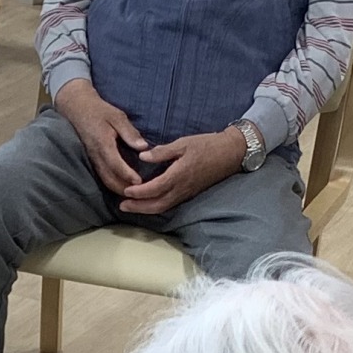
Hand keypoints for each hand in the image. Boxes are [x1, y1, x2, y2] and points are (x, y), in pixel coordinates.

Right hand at [53, 80, 148, 194]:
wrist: (76, 108)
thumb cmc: (98, 111)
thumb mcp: (117, 116)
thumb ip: (130, 132)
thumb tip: (143, 147)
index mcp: (103, 143)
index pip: (115, 164)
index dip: (127, 174)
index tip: (140, 182)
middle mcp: (95, 155)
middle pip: (109, 178)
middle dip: (124, 188)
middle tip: (140, 193)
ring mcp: (92, 159)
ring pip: (104, 180)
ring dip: (118, 189)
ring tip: (134, 194)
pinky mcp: (91, 161)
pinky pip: (101, 176)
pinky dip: (112, 184)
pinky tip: (123, 187)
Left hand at [117, 127, 246, 216]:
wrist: (230, 153)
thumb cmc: (207, 145)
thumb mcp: (183, 143)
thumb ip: (162, 152)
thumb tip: (142, 156)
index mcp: (179, 175)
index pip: (154, 189)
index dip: (138, 192)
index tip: (125, 191)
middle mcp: (182, 188)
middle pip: (156, 205)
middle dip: (138, 207)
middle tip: (122, 206)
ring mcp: (186, 193)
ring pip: (163, 207)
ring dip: (146, 209)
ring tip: (131, 207)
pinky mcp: (190, 193)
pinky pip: (170, 204)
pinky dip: (156, 206)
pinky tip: (148, 203)